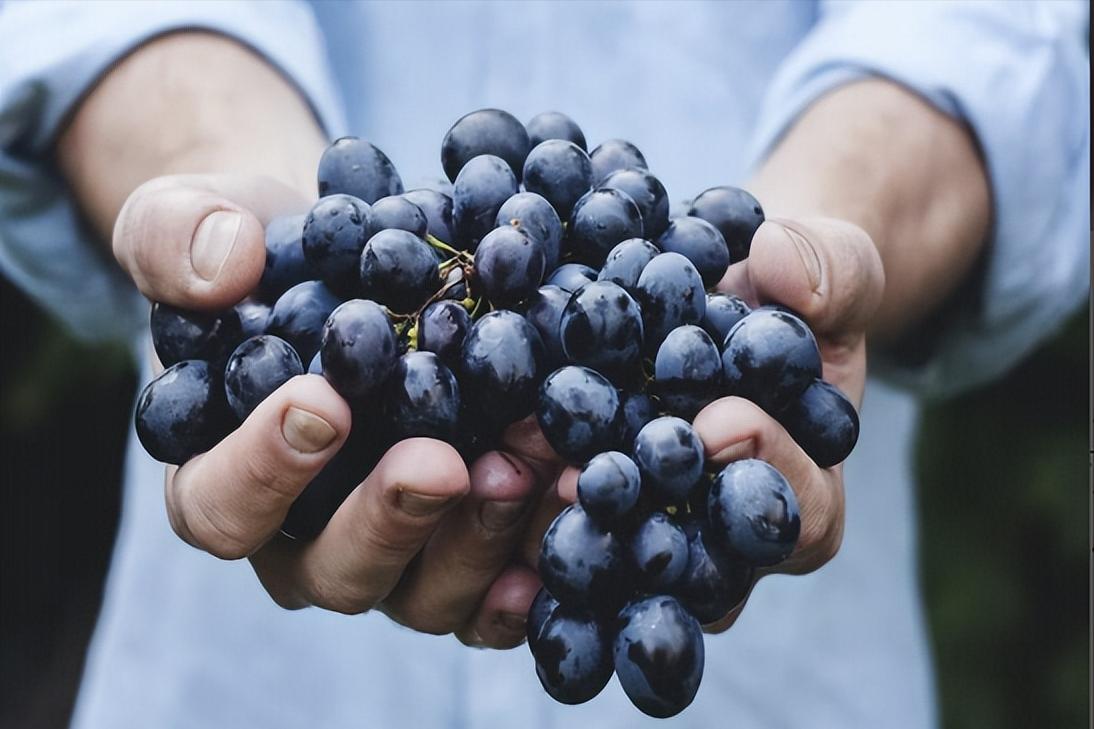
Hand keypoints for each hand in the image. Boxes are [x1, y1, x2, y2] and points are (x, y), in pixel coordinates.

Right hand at [114, 173, 552, 647]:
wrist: (347, 265)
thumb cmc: (261, 255)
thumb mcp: (196, 221)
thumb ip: (179, 237)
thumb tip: (225, 264)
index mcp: (221, 480)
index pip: (221, 506)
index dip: (264, 469)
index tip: (323, 403)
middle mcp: (304, 540)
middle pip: (335, 570)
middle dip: (391, 519)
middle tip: (442, 462)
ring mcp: (392, 555)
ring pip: (426, 592)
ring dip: (481, 537)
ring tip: (531, 463)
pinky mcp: (463, 550)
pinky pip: (497, 589)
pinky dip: (539, 559)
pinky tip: (578, 507)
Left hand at [516, 216, 884, 629]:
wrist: (726, 291)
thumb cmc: (791, 290)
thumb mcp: (832, 268)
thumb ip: (830, 272)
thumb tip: (784, 267)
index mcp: (804, 496)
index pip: (799, 514)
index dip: (766, 472)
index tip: (722, 422)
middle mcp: (723, 538)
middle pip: (691, 564)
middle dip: (640, 520)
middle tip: (585, 476)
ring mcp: (650, 530)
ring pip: (610, 560)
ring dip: (557, 519)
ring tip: (509, 469)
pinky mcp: (585, 506)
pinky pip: (551, 521)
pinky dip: (511, 496)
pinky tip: (468, 462)